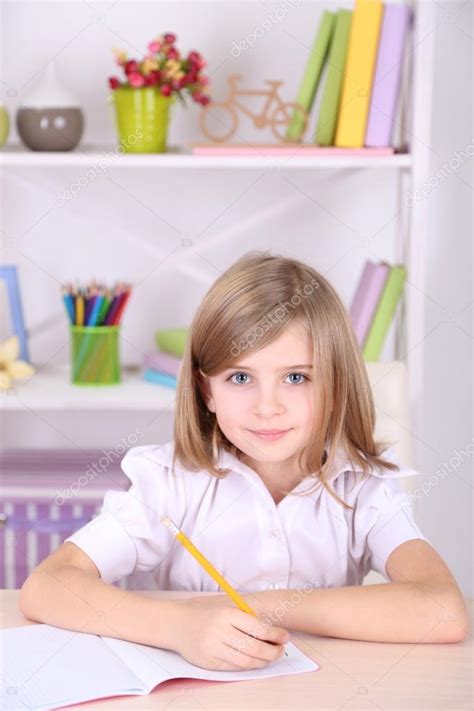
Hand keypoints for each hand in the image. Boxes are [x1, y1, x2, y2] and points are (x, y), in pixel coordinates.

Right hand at [169, 595, 289, 670]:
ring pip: (246, 661)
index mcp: (227, 613)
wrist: (176, 623)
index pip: (259, 628)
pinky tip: (254, 661)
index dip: (276, 635)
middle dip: (273, 651)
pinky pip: (233, 667)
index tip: (285, 637)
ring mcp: (213, 648)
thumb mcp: (224, 606)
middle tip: (280, 650)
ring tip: (270, 656)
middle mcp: (220, 631)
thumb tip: (272, 630)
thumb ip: (245, 616)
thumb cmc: (204, 612)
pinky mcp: (208, 662)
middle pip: (255, 647)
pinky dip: (247, 666)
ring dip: (262, 661)